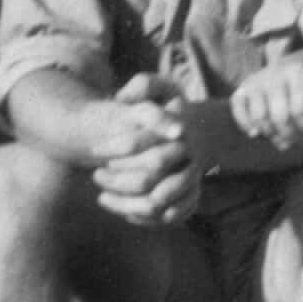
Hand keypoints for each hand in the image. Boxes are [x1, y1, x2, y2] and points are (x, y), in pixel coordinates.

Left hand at [93, 74, 199, 224]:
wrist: (208, 132)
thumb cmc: (174, 108)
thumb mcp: (164, 87)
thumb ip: (144, 83)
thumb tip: (123, 97)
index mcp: (176, 127)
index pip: (140, 142)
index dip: (114, 147)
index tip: (94, 149)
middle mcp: (186, 155)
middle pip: (147, 176)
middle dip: (117, 179)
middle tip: (96, 174)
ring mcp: (191, 177)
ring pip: (157, 202)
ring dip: (125, 204)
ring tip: (103, 197)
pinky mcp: (193, 195)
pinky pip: (168, 215)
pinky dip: (144, 218)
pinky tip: (123, 210)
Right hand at [230, 50, 302, 150]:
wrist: (300, 59)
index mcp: (299, 71)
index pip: (300, 110)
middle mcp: (275, 73)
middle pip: (279, 117)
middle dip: (290, 135)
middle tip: (297, 137)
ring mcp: (257, 79)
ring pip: (259, 117)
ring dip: (272, 134)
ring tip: (283, 135)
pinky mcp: (244, 86)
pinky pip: (237, 108)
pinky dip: (245, 125)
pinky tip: (257, 132)